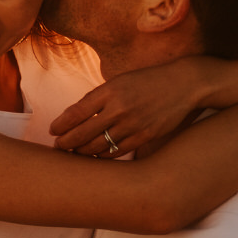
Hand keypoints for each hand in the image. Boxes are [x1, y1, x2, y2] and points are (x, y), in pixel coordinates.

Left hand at [49, 60, 205, 156]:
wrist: (184, 85)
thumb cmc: (148, 81)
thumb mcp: (120, 81)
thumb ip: (98, 98)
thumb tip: (74, 117)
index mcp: (110, 90)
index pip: (76, 112)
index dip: (60, 125)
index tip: (53, 131)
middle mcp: (119, 108)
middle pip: (83, 133)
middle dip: (66, 143)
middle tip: (59, 147)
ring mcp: (133, 125)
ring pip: (98, 147)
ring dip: (83, 152)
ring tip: (74, 153)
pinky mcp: (145, 137)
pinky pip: (117, 152)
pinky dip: (103, 156)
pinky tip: (96, 156)